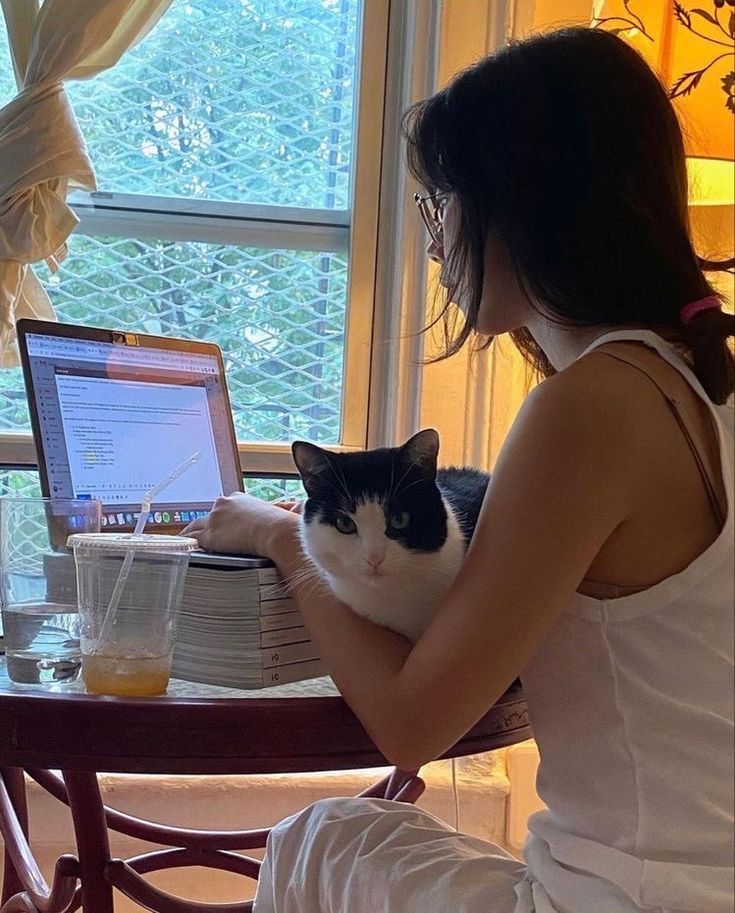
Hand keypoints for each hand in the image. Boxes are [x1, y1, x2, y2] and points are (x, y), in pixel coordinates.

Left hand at [181, 492, 299, 556]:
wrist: (277, 531)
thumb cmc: (281, 524)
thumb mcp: (277, 511)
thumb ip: (276, 510)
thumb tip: (293, 508)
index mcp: (238, 498)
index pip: (222, 508)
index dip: (218, 518)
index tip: (216, 524)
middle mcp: (223, 505)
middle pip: (206, 517)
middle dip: (202, 526)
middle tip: (193, 535)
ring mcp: (215, 520)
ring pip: (194, 527)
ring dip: (188, 535)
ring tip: (181, 542)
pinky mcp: (210, 536)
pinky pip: (192, 541)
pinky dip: (185, 545)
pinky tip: (180, 550)